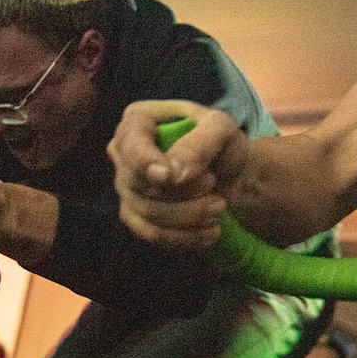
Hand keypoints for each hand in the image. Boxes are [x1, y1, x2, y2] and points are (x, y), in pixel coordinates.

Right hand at [108, 99, 248, 248]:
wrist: (233, 172)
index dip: (145, 163)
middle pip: (139, 184)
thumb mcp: (221, 128)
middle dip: (183, 192)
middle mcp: (123, 153)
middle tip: (214, 184)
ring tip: (219, 207)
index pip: (130, 144)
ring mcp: (126, 186)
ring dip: (189, 216)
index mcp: (138, 120)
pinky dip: (183, 237)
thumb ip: (199, 144)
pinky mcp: (136, 215)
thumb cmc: (222, 142)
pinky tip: (211, 232)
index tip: (170, 177)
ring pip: (147, 213)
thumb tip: (173, 175)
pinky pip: (151, 234)